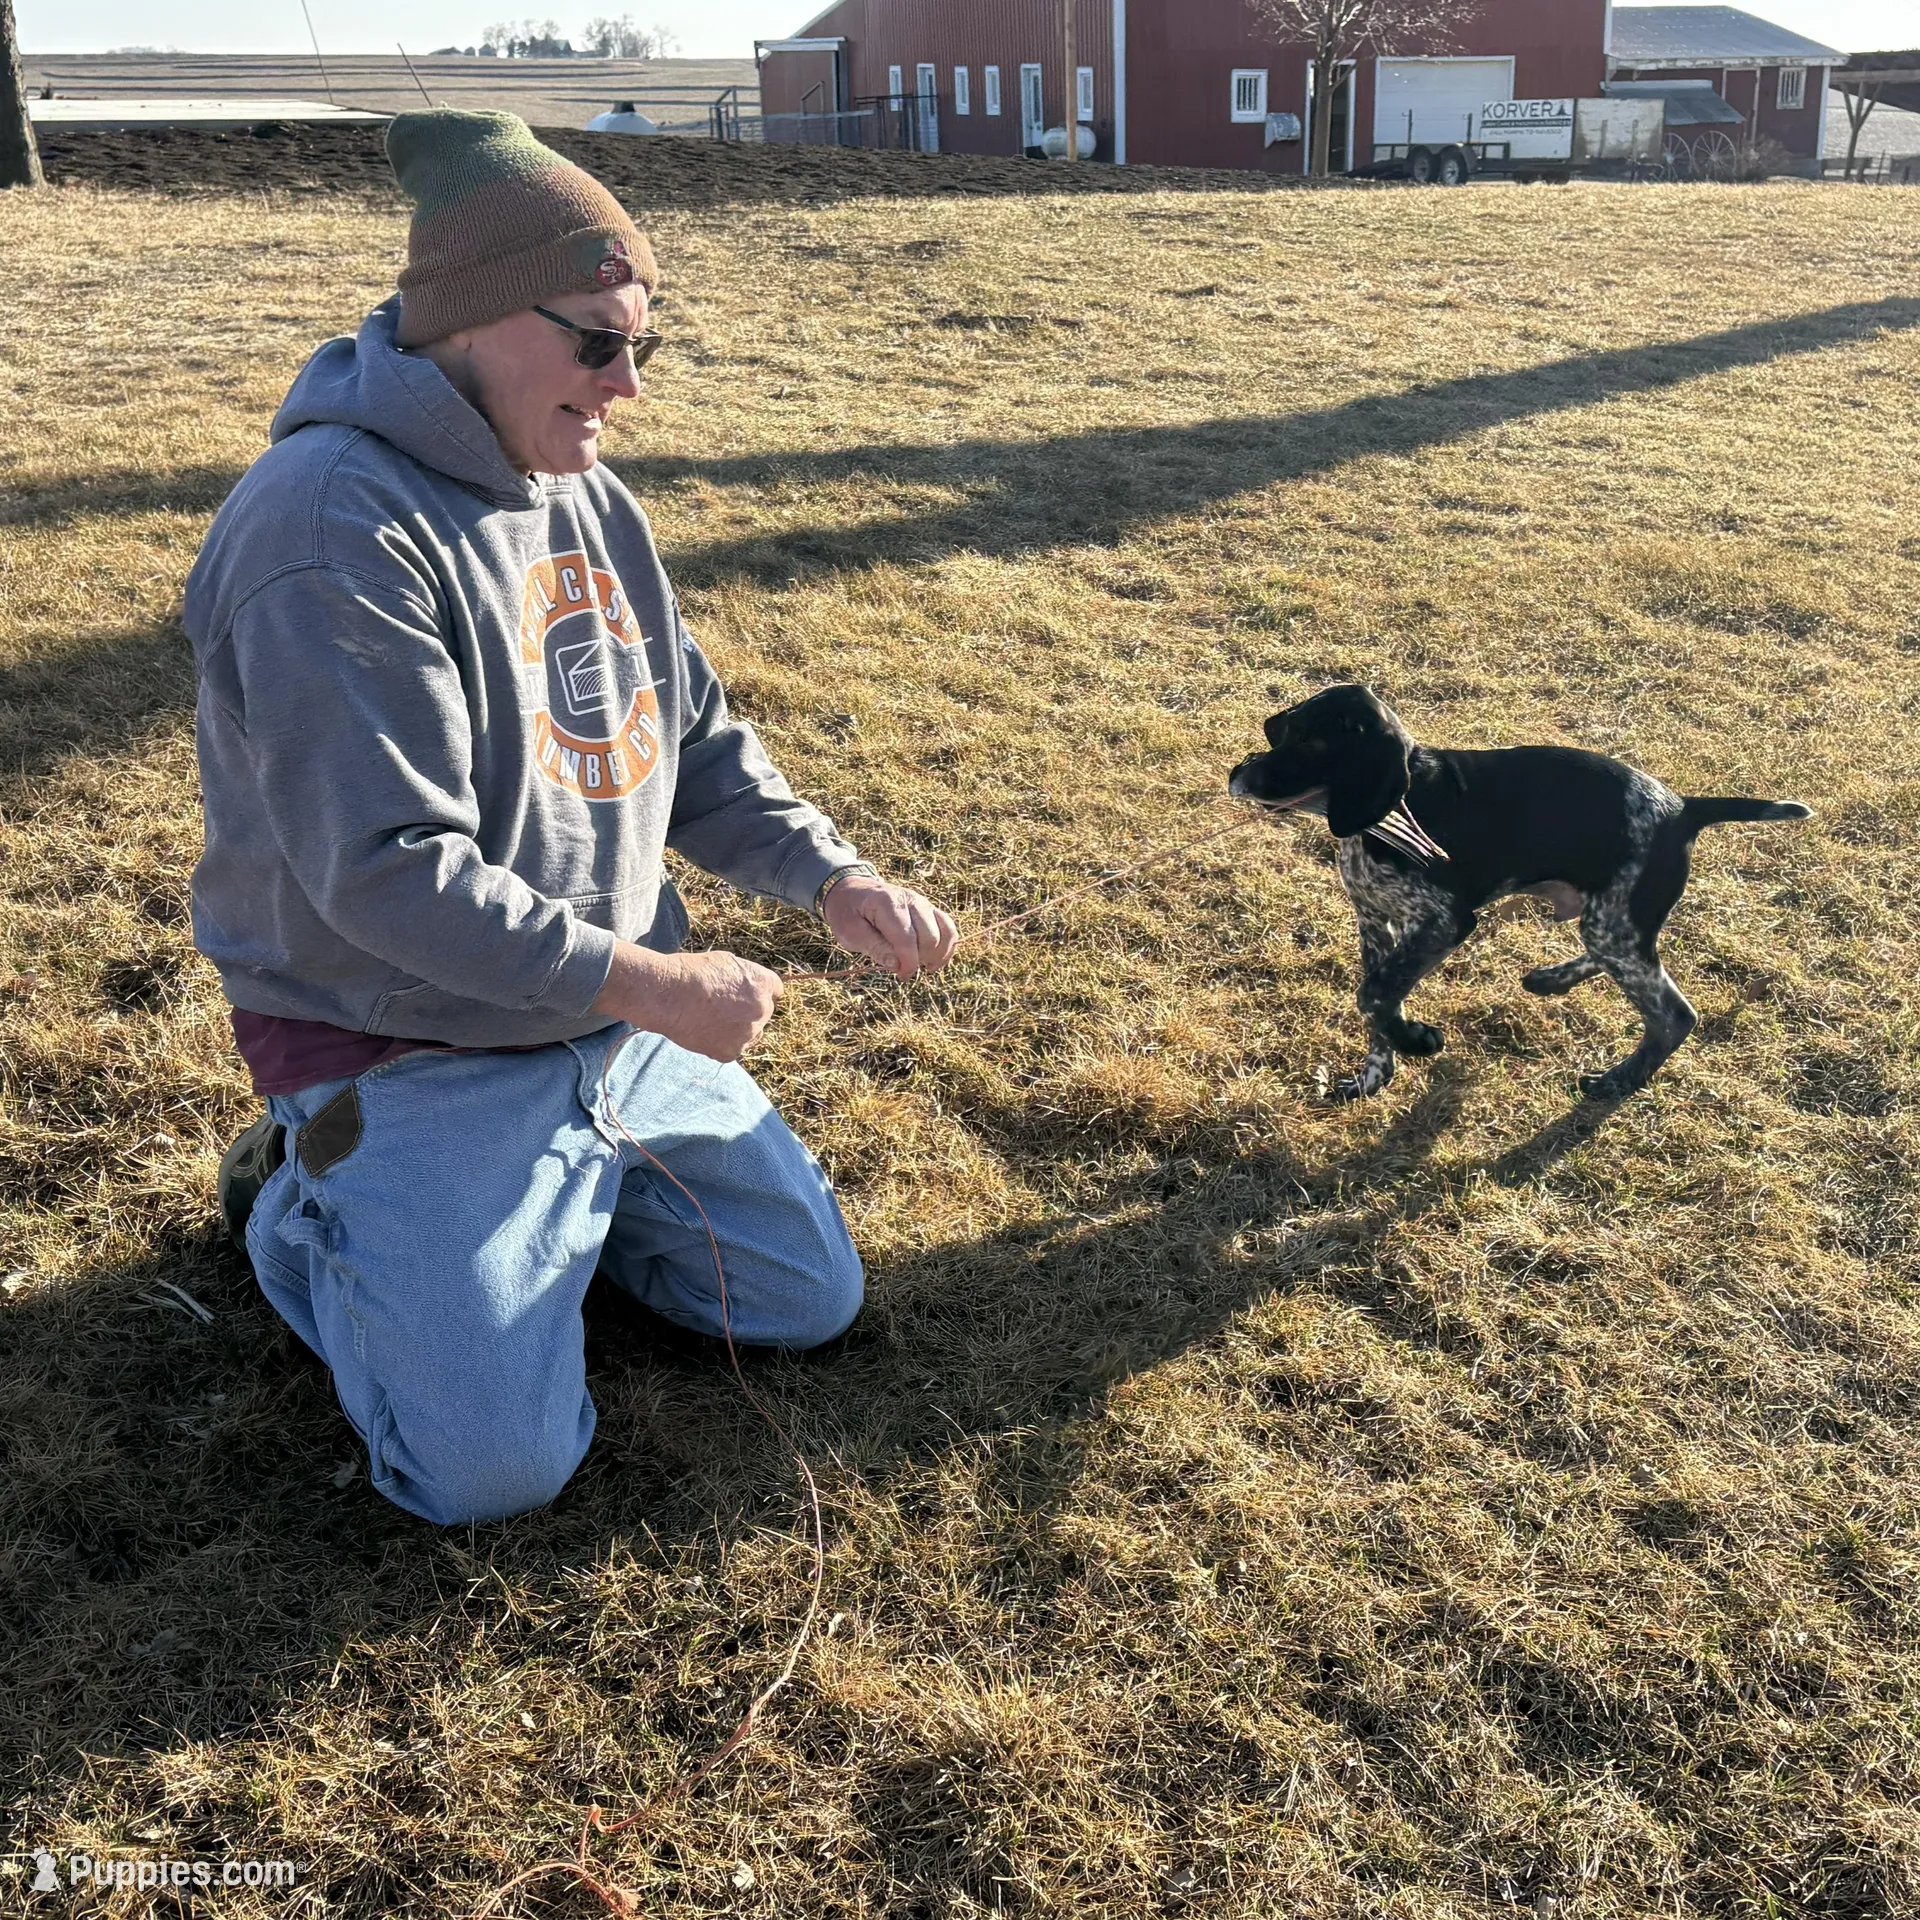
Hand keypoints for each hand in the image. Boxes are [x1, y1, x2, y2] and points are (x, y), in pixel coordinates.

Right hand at [591, 943, 782, 1060]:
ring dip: (737, 1030)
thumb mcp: (727, 962)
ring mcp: (747, 1034)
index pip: (775, 991)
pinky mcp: (730, 1052)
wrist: (668, 995)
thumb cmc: (692, 972)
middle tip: (722, 1008)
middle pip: (763, 1014)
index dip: (759, 992)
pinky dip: (720, 1044)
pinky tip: (703, 1031)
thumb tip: (751, 989)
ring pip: (749, 1035)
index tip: (748, 995)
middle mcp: (762, 1010)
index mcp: (764, 984)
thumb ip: (746, 978)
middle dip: (748, 1012)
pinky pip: (731, 1050)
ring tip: (710, 1020)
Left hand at [822, 874, 959, 977]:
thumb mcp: (849, 932)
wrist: (852, 890)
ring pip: (945, 933)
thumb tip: (897, 965)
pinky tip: (934, 961)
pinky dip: (946, 947)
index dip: (908, 963)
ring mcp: (923, 902)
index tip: (901, 976)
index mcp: (887, 903)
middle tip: (903, 969)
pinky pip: (949, 928)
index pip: (907, 939)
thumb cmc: (848, 913)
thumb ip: (874, 947)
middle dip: (920, 960)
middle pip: (930, 938)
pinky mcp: (929, 908)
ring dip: (937, 955)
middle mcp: (910, 899)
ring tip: (922, 967)